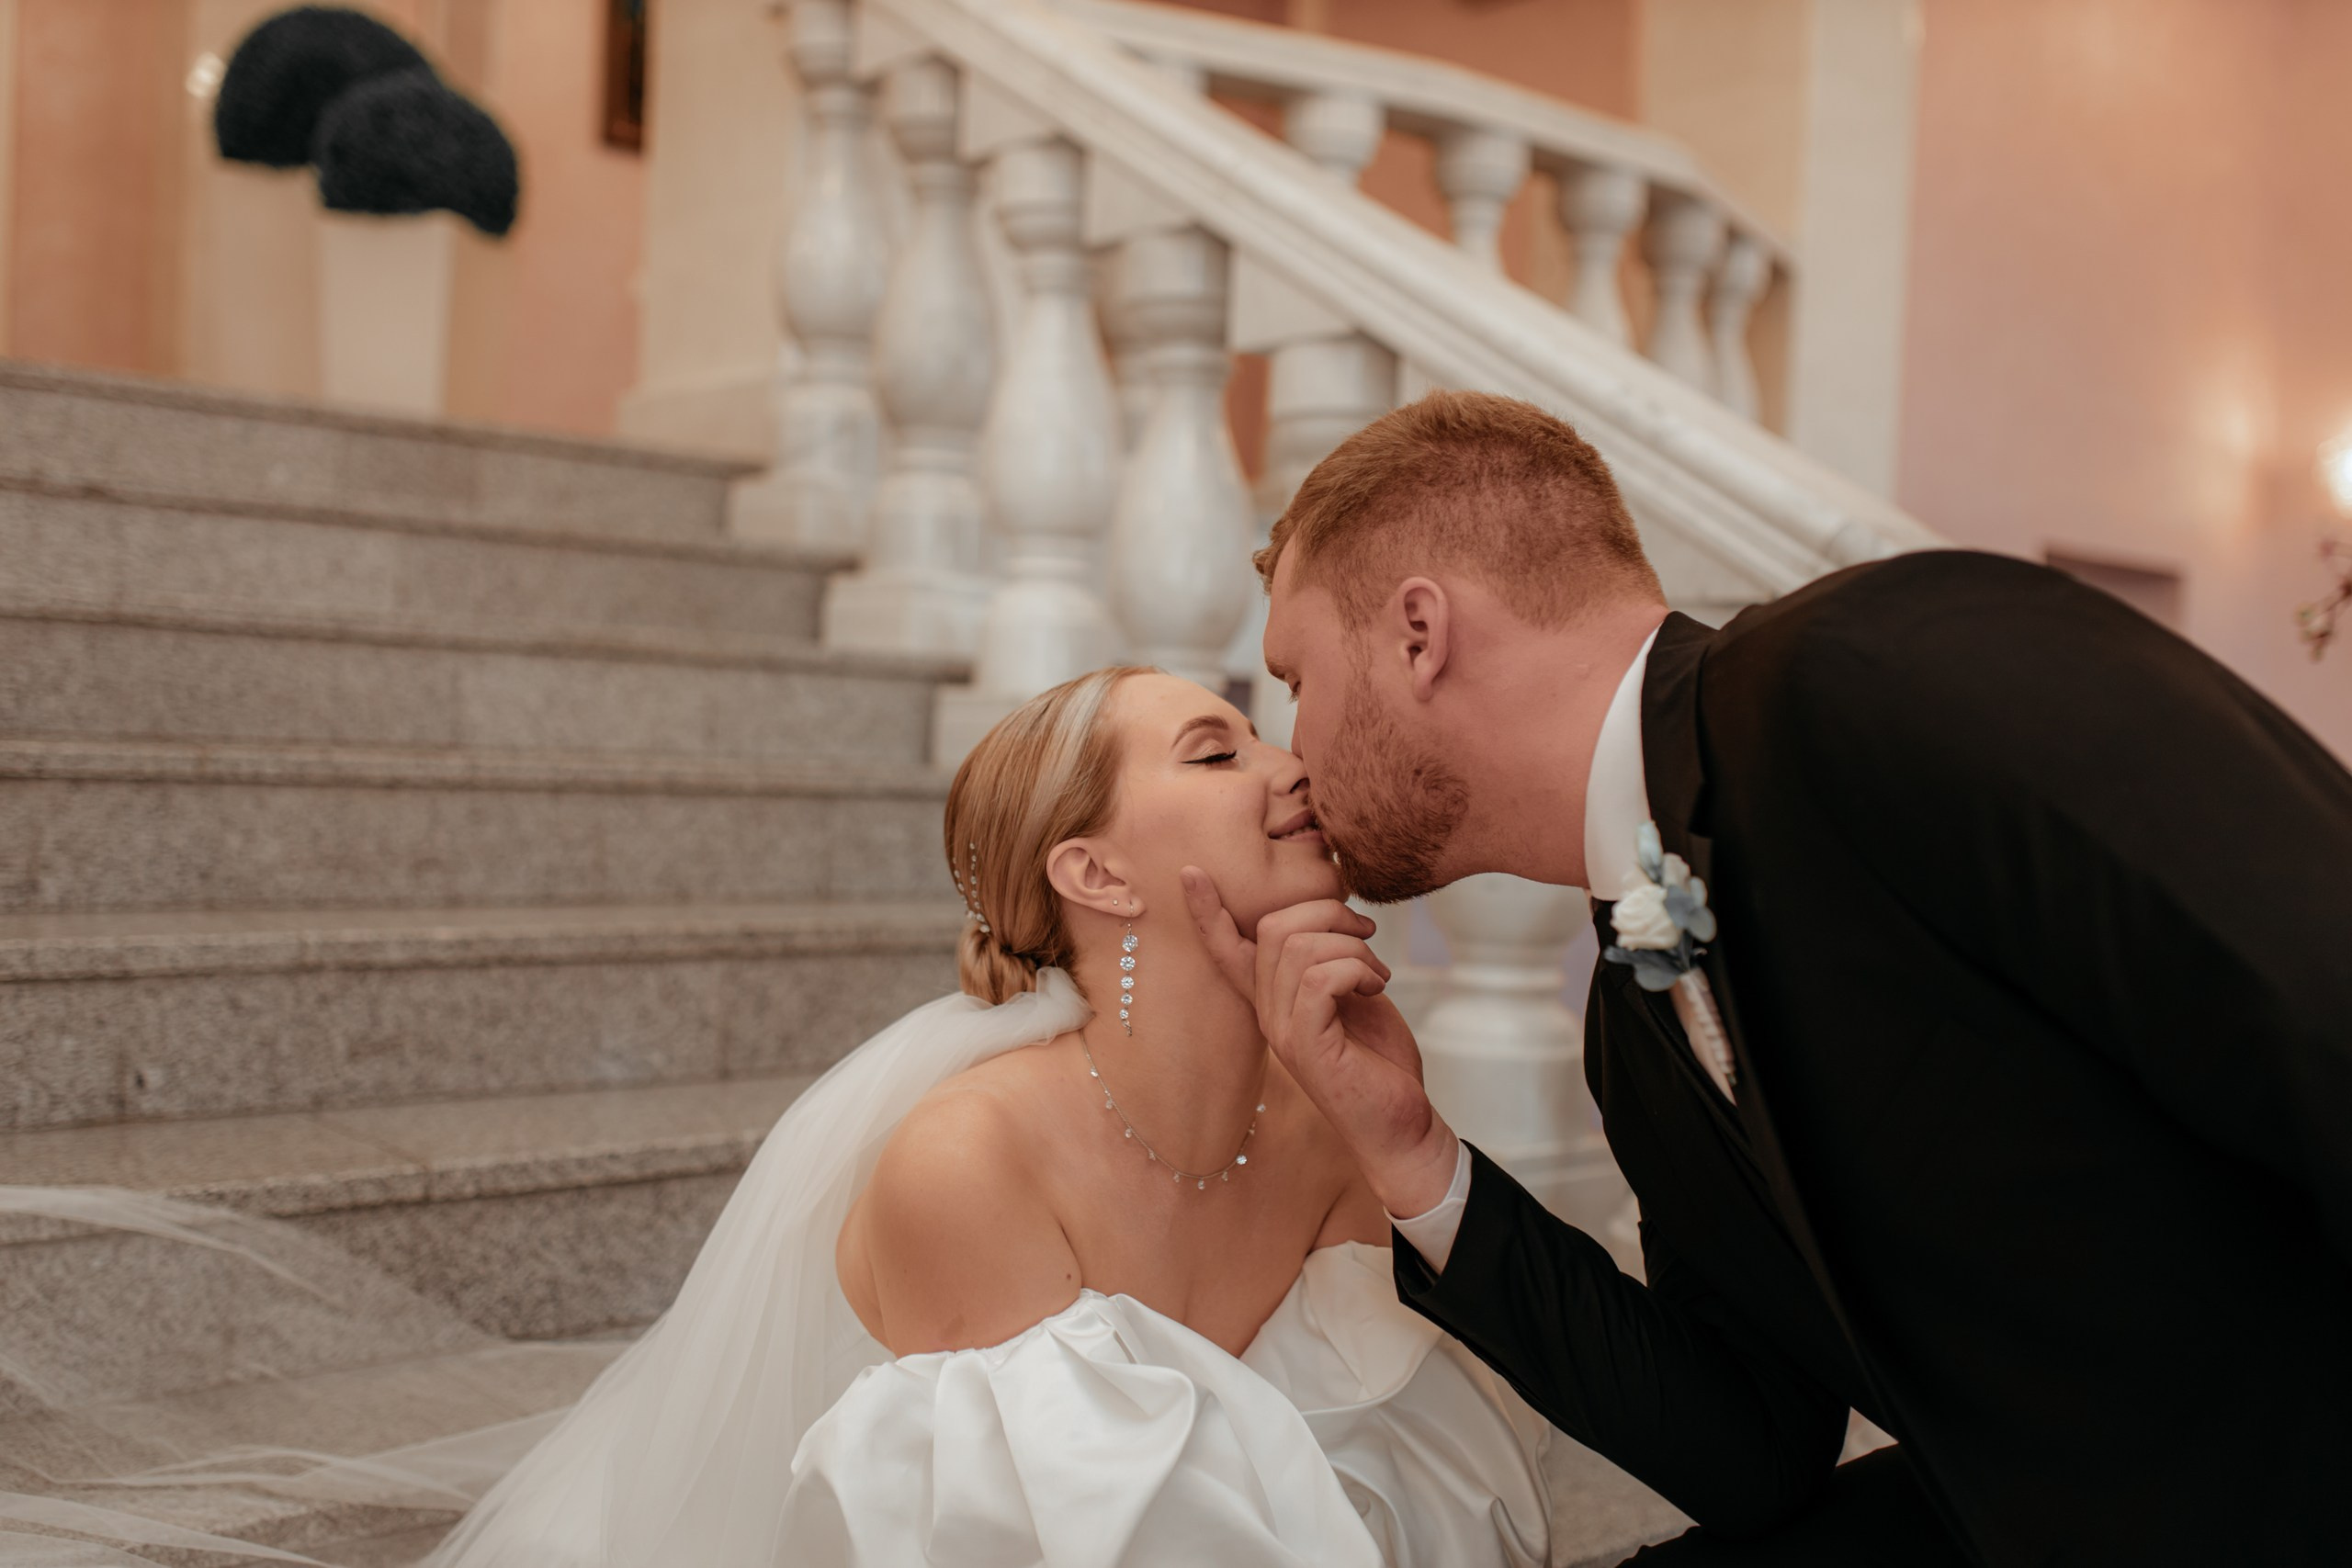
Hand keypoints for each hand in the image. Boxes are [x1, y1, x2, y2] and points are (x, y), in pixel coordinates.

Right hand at [1181, 868, 1460, 1217]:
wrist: (1402, 1125)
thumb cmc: (1380, 1062)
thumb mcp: (1352, 1000)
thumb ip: (1331, 963)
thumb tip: (1338, 921)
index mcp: (1272, 1001)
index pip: (1227, 952)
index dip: (1209, 912)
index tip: (1191, 873)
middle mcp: (1268, 1015)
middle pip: (1275, 928)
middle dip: (1328, 914)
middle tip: (1366, 936)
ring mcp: (1285, 1032)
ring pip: (1299, 947)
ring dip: (1352, 947)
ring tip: (1377, 975)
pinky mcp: (1309, 1047)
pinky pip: (1322, 978)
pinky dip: (1358, 970)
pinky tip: (1376, 989)